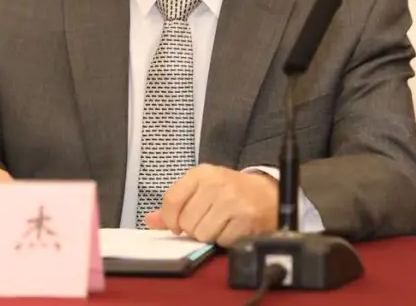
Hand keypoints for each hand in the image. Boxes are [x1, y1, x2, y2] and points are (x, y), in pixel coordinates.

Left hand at [144, 164, 277, 245]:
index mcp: (201, 174)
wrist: (266, 194)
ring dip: (210, 235)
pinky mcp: (245, 219)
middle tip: (207, 221)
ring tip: (221, 224)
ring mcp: (232, 201)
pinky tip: (232, 228)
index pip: (171, 200)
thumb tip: (149, 220)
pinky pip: (222, 241)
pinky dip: (226, 240)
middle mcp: (216, 184)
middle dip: (194, 228)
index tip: (177, 225)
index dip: (170, 220)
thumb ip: (175, 204)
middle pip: (187, 222)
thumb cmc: (230, 191)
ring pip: (202, 234)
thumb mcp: (202, 189)